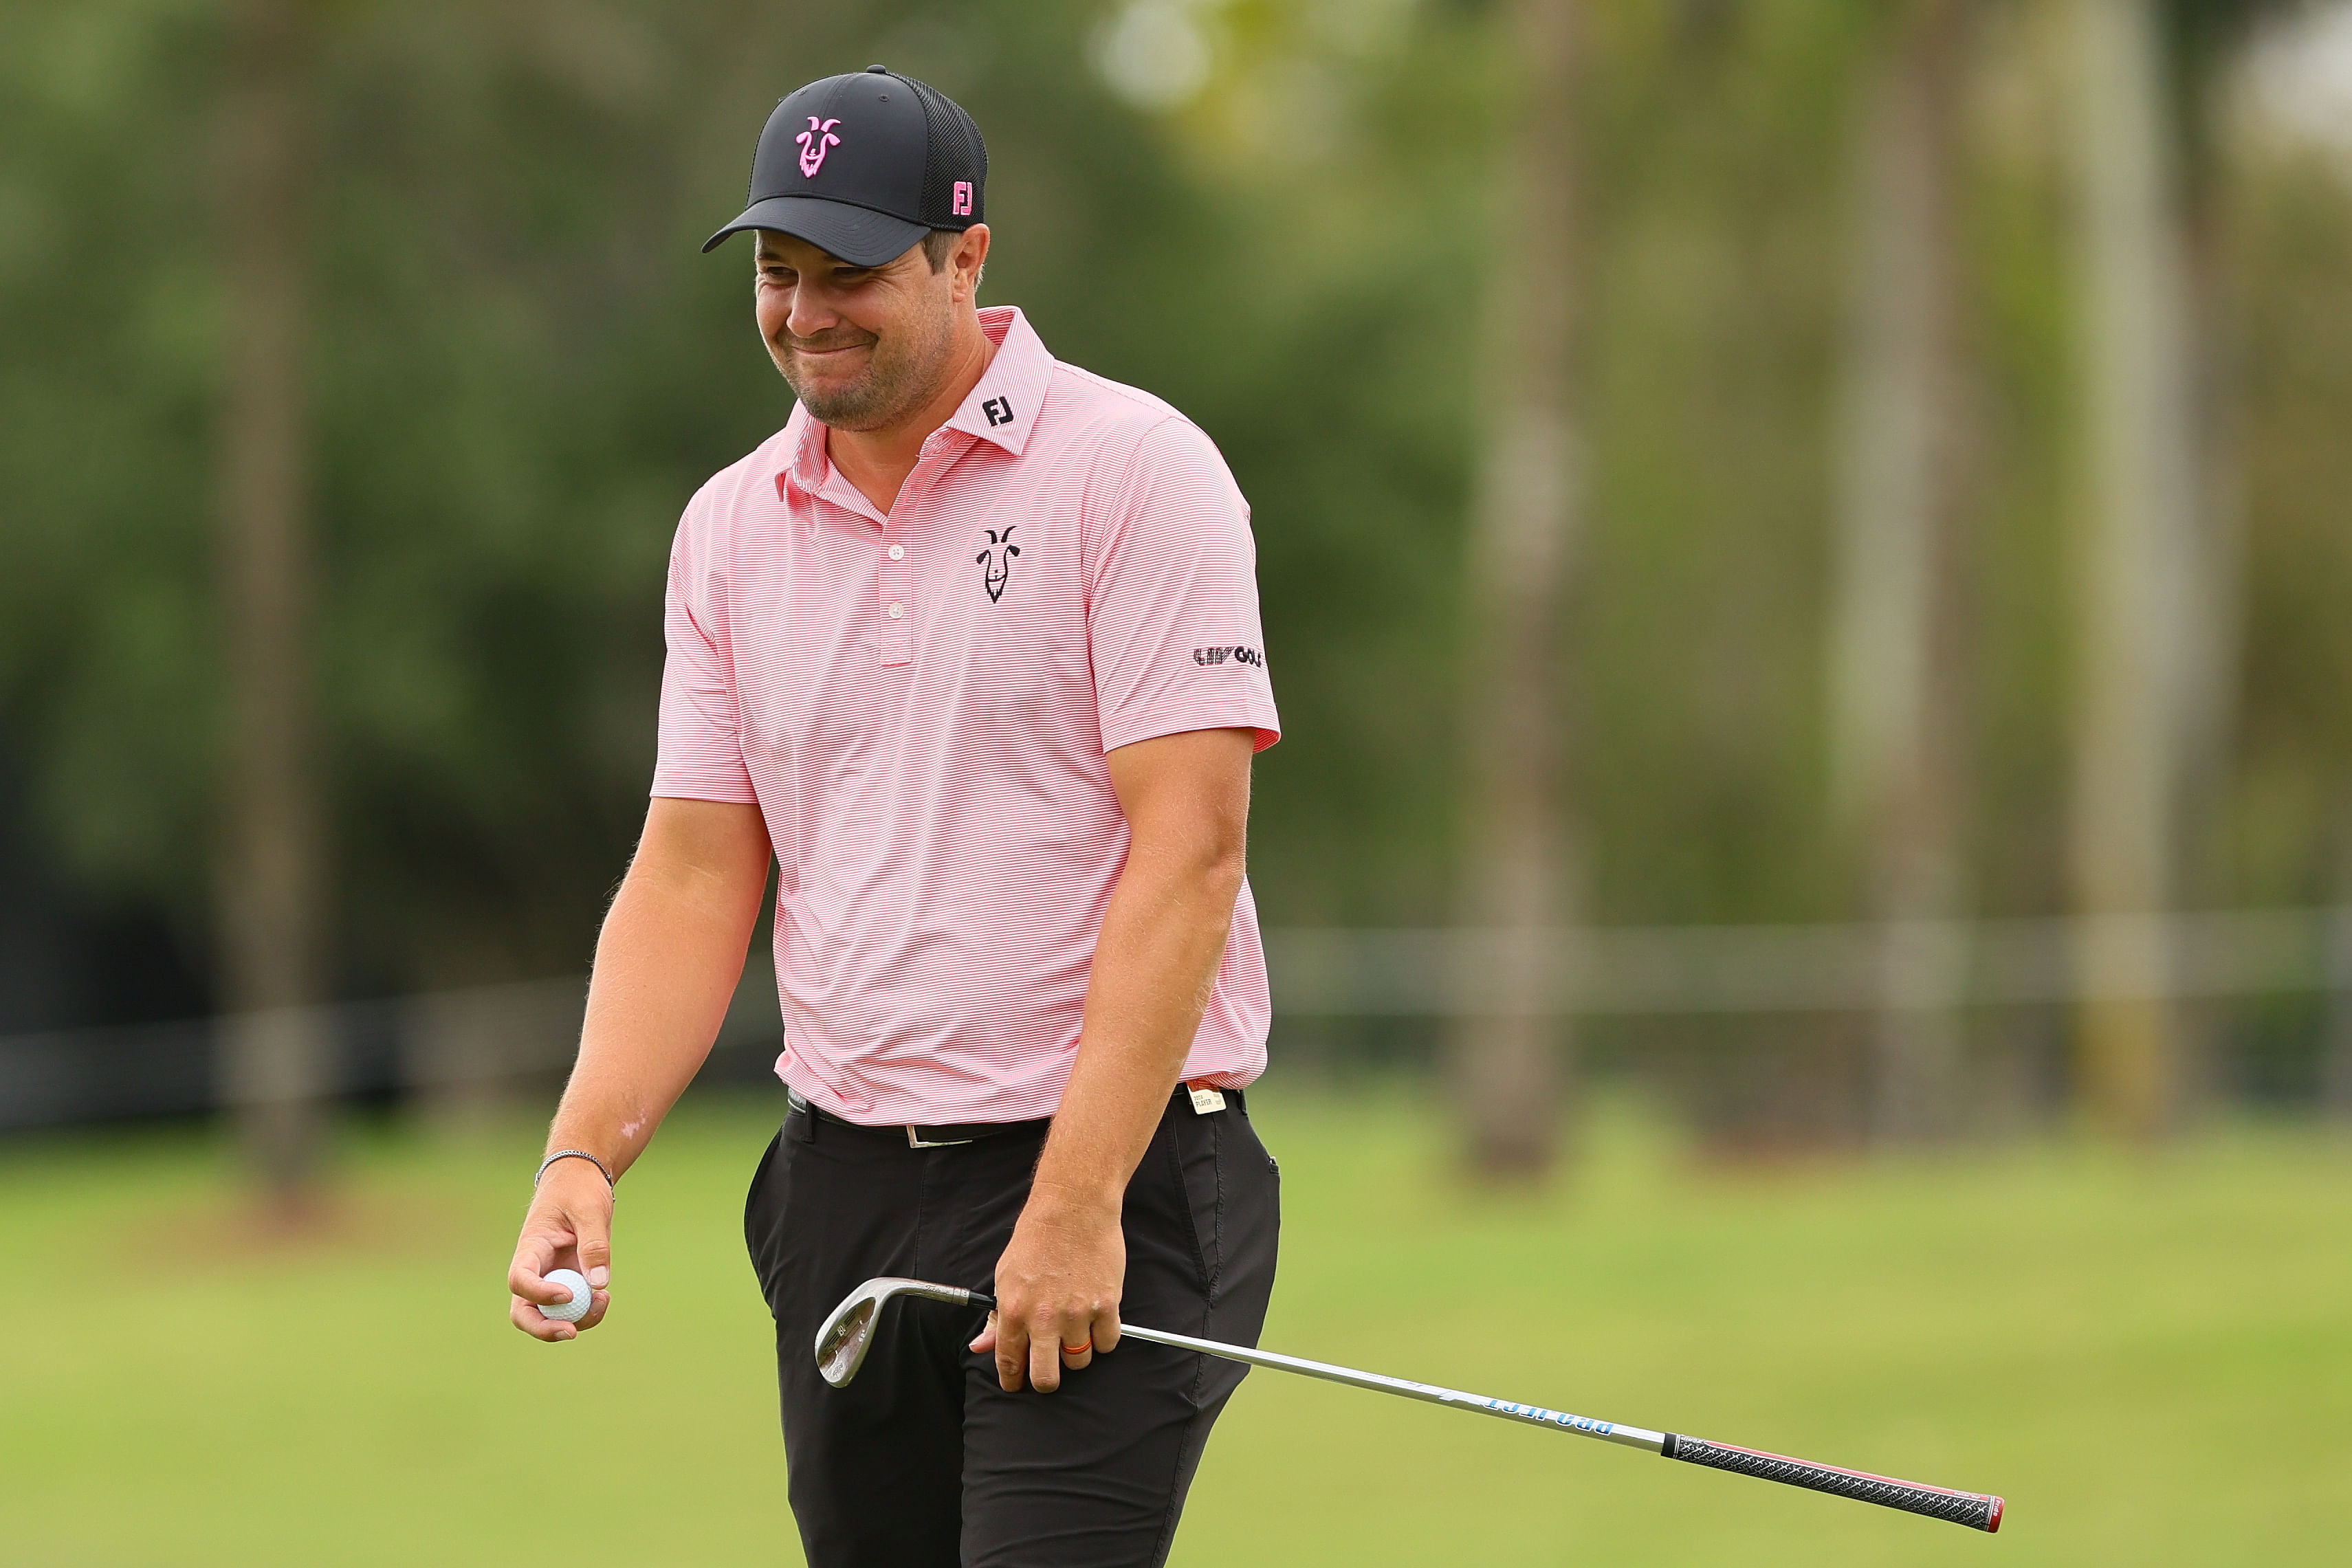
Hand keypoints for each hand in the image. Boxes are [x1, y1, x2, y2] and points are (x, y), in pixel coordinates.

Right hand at [507, 1160, 613, 1341]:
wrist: (582, 1177)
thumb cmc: (581, 1187)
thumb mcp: (590, 1209)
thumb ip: (594, 1245)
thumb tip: (598, 1285)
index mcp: (531, 1246)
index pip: (520, 1279)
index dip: (539, 1293)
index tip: (569, 1293)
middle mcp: (535, 1268)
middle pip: (523, 1310)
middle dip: (543, 1328)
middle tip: (571, 1332)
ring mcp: (550, 1277)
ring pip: (548, 1315)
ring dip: (573, 1320)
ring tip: (603, 1301)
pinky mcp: (568, 1280)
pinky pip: (571, 1308)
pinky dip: (586, 1311)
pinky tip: (603, 1297)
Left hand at [970, 1183, 1123, 1391]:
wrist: (1073, 1207)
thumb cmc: (1036, 1238)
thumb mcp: (1005, 1275)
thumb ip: (996, 1317)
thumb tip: (981, 1347)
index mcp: (1015, 1310)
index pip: (1010, 1363)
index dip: (1013, 1381)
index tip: (1017, 1385)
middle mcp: (1045, 1318)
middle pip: (1047, 1378)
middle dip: (1046, 1380)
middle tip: (1048, 1369)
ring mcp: (1078, 1313)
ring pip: (1080, 1362)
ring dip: (1077, 1353)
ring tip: (1074, 1331)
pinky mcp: (1107, 1304)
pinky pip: (1107, 1343)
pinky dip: (1103, 1338)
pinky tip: (1096, 1321)